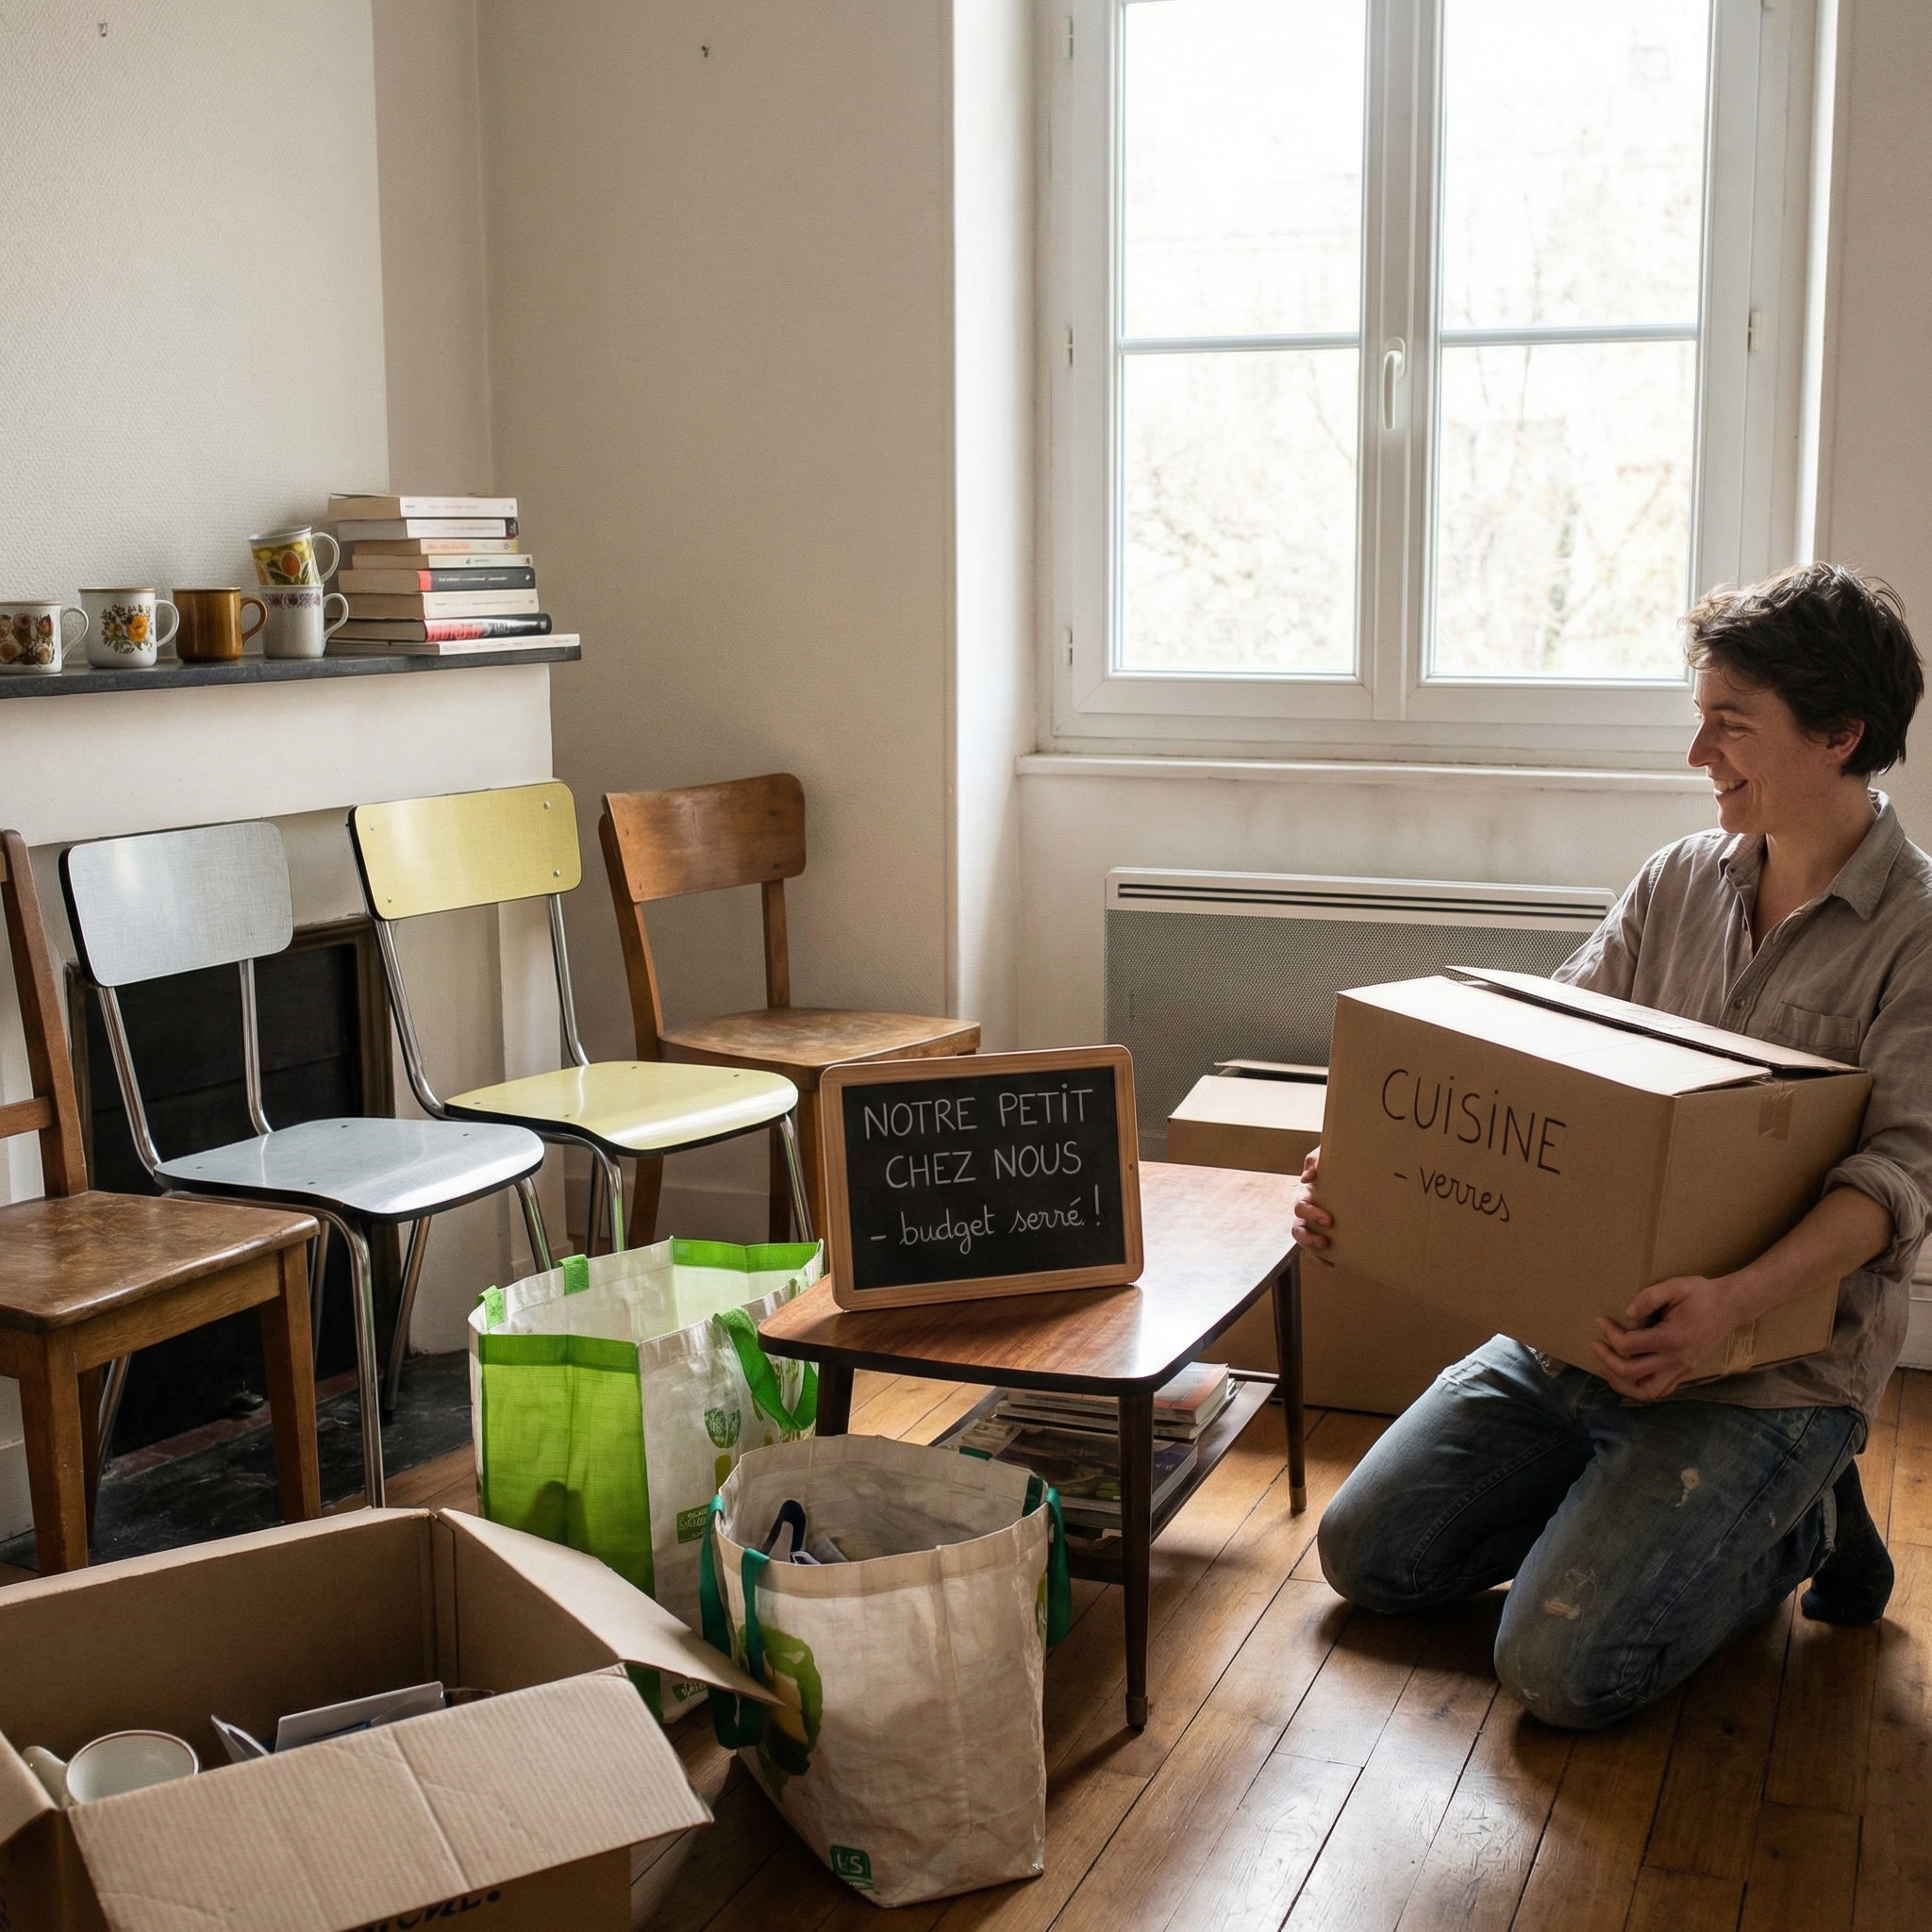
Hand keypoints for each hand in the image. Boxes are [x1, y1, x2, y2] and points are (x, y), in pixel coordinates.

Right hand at [1290, 1146, 1333, 1265]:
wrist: (1353, 1163)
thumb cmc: (1336, 1158)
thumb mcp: (1324, 1153)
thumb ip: (1315, 1160)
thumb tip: (1308, 1178)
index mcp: (1307, 1194)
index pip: (1301, 1208)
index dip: (1311, 1215)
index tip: (1329, 1221)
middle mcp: (1309, 1210)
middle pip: (1298, 1230)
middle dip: (1309, 1238)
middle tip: (1325, 1241)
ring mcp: (1317, 1223)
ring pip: (1306, 1241)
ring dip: (1313, 1250)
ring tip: (1328, 1255)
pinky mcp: (1329, 1231)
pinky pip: (1320, 1249)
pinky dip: (1324, 1258)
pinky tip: (1334, 1264)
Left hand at [1591, 1274, 1743, 1401]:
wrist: (1731, 1306)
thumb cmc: (1702, 1294)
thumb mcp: (1675, 1286)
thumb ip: (1648, 1298)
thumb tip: (1627, 1313)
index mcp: (1672, 1337)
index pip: (1629, 1346)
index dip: (1609, 1334)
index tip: (1600, 1321)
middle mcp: (1677, 1359)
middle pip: (1632, 1373)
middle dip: (1607, 1361)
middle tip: (1596, 1346)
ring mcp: (1683, 1368)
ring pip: (1647, 1391)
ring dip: (1622, 1383)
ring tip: (1606, 1367)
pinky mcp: (1686, 1371)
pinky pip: (1661, 1390)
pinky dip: (1640, 1387)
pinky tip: (1628, 1375)